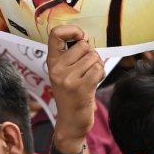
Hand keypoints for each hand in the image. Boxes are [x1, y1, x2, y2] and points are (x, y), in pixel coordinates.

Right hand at [47, 26, 104, 142]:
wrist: (71, 122)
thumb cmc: (72, 95)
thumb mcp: (65, 73)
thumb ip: (72, 55)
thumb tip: (84, 38)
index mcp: (52, 62)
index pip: (55, 34)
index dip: (72, 30)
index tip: (81, 37)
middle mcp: (57, 69)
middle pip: (83, 45)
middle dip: (91, 55)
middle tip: (88, 69)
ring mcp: (68, 79)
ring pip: (93, 57)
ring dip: (98, 66)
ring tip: (91, 78)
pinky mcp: (81, 88)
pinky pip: (98, 69)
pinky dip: (101, 73)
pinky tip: (95, 81)